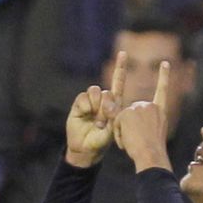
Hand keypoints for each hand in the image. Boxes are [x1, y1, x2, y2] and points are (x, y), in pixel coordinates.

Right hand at [65, 51, 127, 167]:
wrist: (85, 149)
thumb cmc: (101, 141)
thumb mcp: (112, 129)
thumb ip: (112, 113)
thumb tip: (106, 100)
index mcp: (113, 104)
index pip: (118, 83)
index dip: (120, 68)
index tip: (123, 53)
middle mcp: (101, 100)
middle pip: (107, 91)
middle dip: (106, 106)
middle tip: (103, 121)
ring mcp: (90, 102)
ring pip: (95, 91)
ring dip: (96, 105)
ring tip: (94, 119)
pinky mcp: (79, 104)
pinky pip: (83, 97)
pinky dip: (85, 106)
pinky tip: (85, 115)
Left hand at [113, 61, 173, 171]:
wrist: (151, 154)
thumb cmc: (151, 151)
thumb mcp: (152, 133)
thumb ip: (141, 122)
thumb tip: (121, 112)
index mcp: (161, 111)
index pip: (162, 91)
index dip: (163, 77)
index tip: (164, 63)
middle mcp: (151, 106)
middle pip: (131, 113)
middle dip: (129, 128)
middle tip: (138, 141)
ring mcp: (139, 107)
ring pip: (122, 117)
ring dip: (123, 132)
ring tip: (134, 142)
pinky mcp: (128, 112)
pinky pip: (116, 122)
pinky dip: (118, 134)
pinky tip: (127, 140)